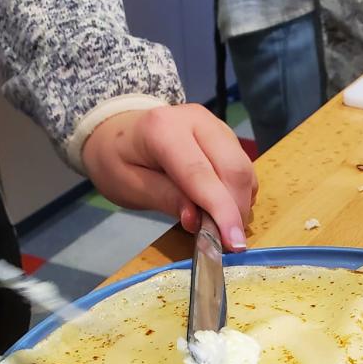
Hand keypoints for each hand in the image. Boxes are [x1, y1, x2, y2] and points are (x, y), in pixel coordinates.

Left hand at [81, 104, 256, 250]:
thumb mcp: (129, 185)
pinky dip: (240, 193)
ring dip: (240, 204)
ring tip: (222, 227)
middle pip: (233, 168)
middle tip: (229, 243)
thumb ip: (164, 198)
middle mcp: (196, 120)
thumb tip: (197, 220)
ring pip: (244, 169)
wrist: (120, 130)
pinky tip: (223, 207)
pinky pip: (244, 168)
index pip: (200, 173)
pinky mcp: (226, 135)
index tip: (234, 243)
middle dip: (237, 210)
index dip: (221, 209)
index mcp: (164, 129)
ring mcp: (215, 125)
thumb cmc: (118, 160)